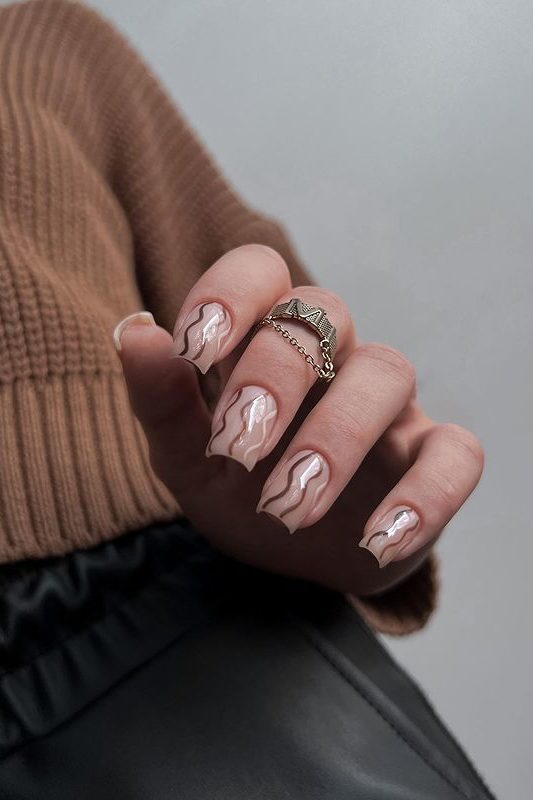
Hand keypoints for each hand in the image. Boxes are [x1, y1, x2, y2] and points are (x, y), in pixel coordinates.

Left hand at [114, 245, 482, 595]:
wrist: (295, 556)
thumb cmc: (240, 490)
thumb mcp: (186, 458)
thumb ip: (162, 401)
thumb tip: (136, 331)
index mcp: (267, 342)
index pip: (262, 271)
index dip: (232, 292)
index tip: (194, 349)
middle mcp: (335, 357)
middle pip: (325, 314)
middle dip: (277, 376)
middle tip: (237, 448)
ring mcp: (390, 406)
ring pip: (389, 372)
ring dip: (337, 439)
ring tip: (289, 509)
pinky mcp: (432, 459)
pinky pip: (456, 454)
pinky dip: (425, 496)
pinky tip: (376, 541)